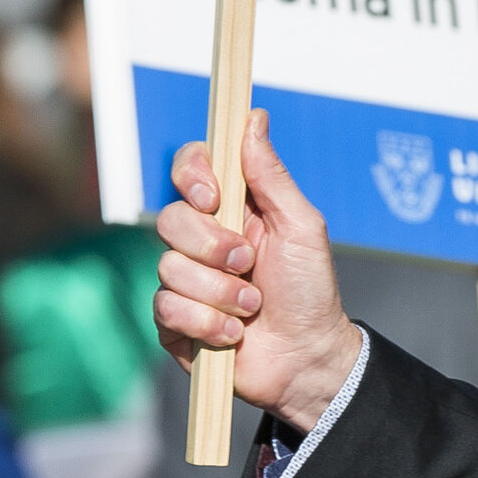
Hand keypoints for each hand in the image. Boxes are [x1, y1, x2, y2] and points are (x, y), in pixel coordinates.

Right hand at [150, 112, 358, 434]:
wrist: (308, 360)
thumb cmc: (311, 291)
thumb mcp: (302, 227)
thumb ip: (272, 176)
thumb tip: (253, 118)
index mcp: (231, 209)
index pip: (190, 170)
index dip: (192, 176)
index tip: (212, 197)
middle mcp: (202, 241)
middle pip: (170, 219)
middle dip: (212, 247)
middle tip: (248, 264)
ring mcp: (185, 281)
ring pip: (169, 268)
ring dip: (219, 293)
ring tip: (252, 307)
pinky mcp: (175, 321)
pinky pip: (165, 308)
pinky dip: (206, 322)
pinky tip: (233, 333)